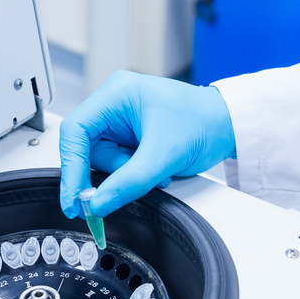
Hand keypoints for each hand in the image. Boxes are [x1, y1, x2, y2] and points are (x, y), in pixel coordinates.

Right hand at [60, 71, 234, 218]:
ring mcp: (121, 121)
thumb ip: (127, 183)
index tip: (74, 199)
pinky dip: (132, 174)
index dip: (71, 168)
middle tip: (116, 194)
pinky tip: (154, 171)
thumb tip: (96, 204)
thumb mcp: (163, 157)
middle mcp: (114, 104)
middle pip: (87, 149)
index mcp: (116, 94)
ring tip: (155, 172)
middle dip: (108, 173)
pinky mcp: (130, 136)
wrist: (228, 125)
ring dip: (124, 175)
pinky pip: (117, 163)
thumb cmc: (204, 122)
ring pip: (102, 160)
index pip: (75, 132)